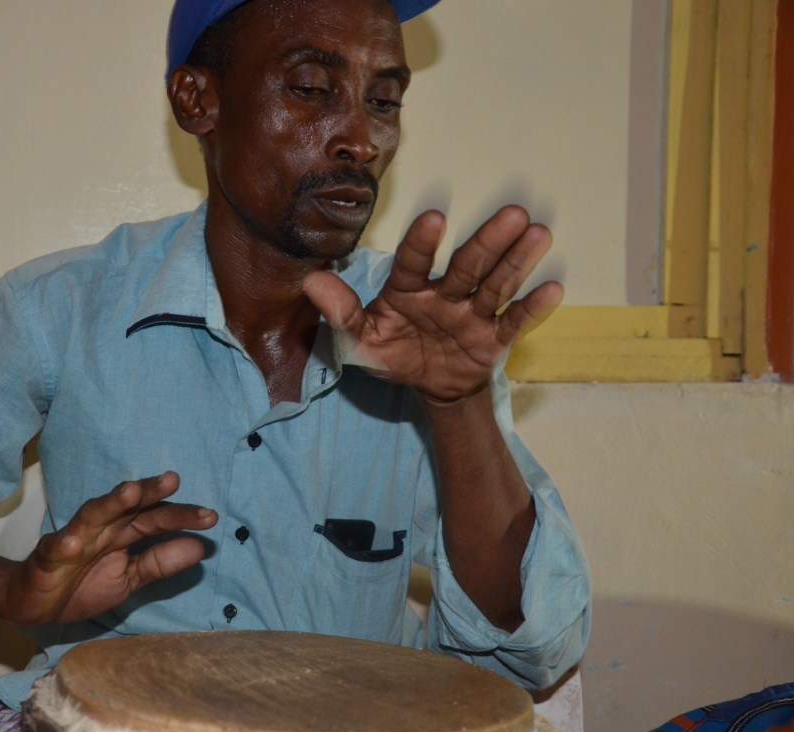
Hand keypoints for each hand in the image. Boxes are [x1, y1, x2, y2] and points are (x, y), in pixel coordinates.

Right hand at [0, 472, 215, 625]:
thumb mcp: (129, 578)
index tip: (210, 517)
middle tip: (172, 480)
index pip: (154, 519)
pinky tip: (74, 542)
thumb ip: (161, 563)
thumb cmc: (82, 584)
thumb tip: (201, 547)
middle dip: (148, 492)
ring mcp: (73, 540)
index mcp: (122, 534)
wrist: (33, 603)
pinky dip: (64, 544)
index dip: (180, 516)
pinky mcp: (47, 557)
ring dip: (110, 504)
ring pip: (92, 516)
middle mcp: (101, 529)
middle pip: (127, 506)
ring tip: (129, 492)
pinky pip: (55, 549)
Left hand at [303, 205, 561, 402]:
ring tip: (538, 233)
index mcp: (407, 289)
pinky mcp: (494, 336)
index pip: (413, 263)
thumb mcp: (361, 340)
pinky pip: (514, 322)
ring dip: (517, 261)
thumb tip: (311, 283)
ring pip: (496, 285)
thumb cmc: (391, 352)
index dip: (421, 243)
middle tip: (512, 213)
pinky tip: (553, 289)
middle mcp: (445, 293)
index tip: (434, 218)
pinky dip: (532, 308)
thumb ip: (341, 313)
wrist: (427, 384)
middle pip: (467, 265)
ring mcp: (472, 313)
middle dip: (488, 241)